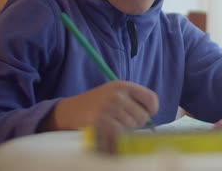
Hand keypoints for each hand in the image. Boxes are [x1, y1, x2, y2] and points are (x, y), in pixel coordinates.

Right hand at [41, 81, 157, 130]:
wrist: (69, 111)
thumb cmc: (96, 103)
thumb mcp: (114, 93)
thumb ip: (132, 99)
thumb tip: (151, 114)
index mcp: (123, 85)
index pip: (151, 98)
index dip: (152, 109)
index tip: (147, 113)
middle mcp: (117, 95)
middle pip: (142, 116)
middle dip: (136, 123)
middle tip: (123, 121)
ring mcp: (108, 108)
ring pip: (132, 127)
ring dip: (125, 130)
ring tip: (112, 124)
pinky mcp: (100, 122)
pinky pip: (119, 134)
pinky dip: (116, 136)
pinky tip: (108, 131)